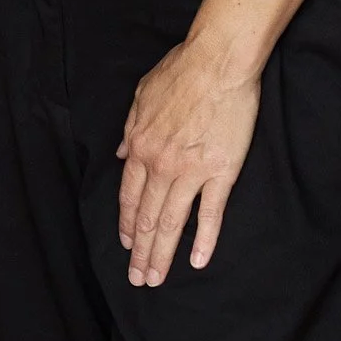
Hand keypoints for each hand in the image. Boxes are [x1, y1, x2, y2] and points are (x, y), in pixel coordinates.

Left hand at [117, 38, 260, 285]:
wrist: (216, 62)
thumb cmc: (180, 71)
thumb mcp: (142, 94)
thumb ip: (129, 128)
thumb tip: (120, 155)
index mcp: (140, 144)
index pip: (129, 195)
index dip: (126, 223)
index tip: (126, 245)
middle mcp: (161, 163)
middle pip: (147, 215)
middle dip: (140, 250)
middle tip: (137, 278)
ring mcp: (191, 170)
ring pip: (171, 221)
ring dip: (163, 253)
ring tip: (156, 279)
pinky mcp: (220, 173)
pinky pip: (209, 213)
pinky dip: (203, 240)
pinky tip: (197, 261)